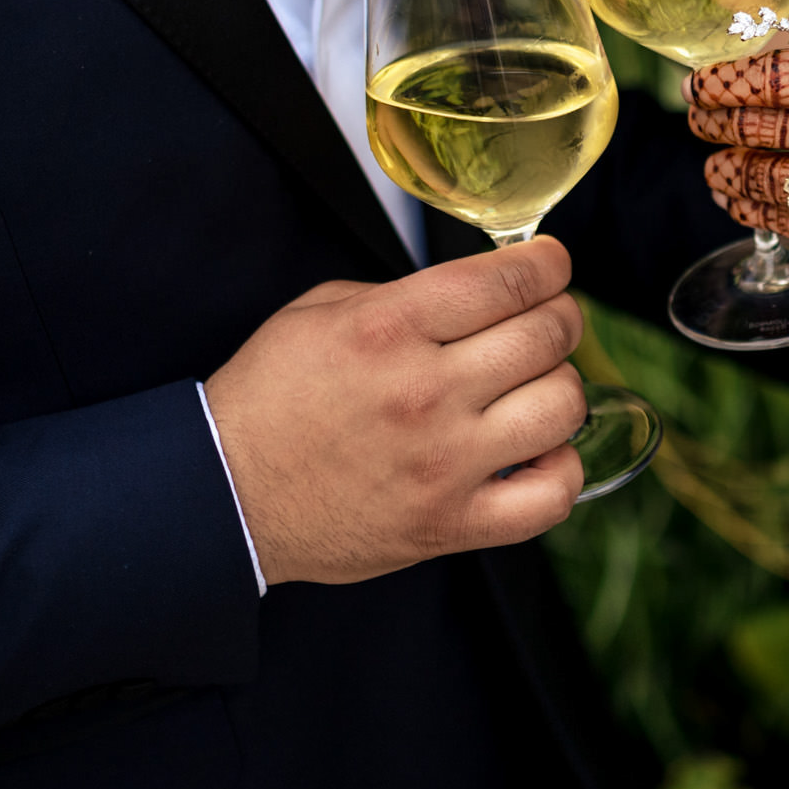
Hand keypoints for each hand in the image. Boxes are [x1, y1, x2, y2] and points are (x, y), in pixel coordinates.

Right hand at [203, 238, 585, 584]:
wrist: (227, 494)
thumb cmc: (270, 398)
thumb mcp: (320, 312)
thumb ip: (403, 295)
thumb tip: (478, 291)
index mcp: (389, 328)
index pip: (507, 280)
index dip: (548, 264)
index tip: (552, 264)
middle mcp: (423, 391)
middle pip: (546, 336)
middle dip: (561, 316)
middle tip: (551, 318)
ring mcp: (442, 463)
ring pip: (561, 408)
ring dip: (561, 386)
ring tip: (538, 385)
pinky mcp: (450, 524)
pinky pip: (549, 498)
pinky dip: (560, 470)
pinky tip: (537, 453)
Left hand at [686, 45, 788, 311]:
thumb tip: (768, 86)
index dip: (734, 79)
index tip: (702, 83)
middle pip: (774, 120)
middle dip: (721, 121)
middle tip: (696, 119)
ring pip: (774, 174)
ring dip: (731, 170)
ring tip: (713, 166)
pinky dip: (755, 211)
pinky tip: (737, 203)